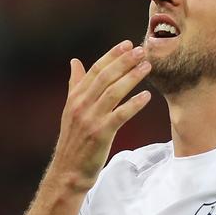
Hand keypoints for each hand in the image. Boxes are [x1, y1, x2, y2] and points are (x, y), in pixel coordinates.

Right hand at [50, 40, 151, 191]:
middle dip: (124, 61)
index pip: (95, 70)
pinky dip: (133, 104)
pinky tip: (146, 96)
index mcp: (75, 97)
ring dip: (132, 77)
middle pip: (105, 77)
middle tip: (142, 50)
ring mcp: (90, 119)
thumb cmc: (74, 140)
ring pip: (113, 92)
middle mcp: (81, 105)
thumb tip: (74, 62)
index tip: (127, 44)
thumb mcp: (71, 109)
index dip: (112, 55)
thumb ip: (75, 84)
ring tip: (147, 67)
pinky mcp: (100, 134)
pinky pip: (120, 115)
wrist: (68, 170)